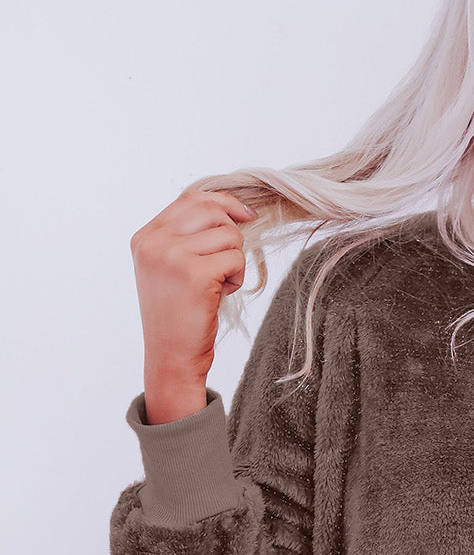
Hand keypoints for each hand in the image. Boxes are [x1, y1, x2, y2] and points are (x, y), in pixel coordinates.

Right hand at [130, 187, 257, 412]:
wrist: (171, 357)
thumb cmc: (178, 315)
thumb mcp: (171, 268)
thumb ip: (187, 236)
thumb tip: (233, 208)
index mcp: (145, 237)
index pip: (191, 198)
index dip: (224, 202)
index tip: (246, 215)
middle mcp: (154, 242)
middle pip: (213, 210)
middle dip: (231, 235)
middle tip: (224, 266)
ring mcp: (172, 255)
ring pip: (229, 235)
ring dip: (234, 260)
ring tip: (219, 284)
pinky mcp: (195, 273)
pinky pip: (236, 258)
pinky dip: (237, 277)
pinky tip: (222, 294)